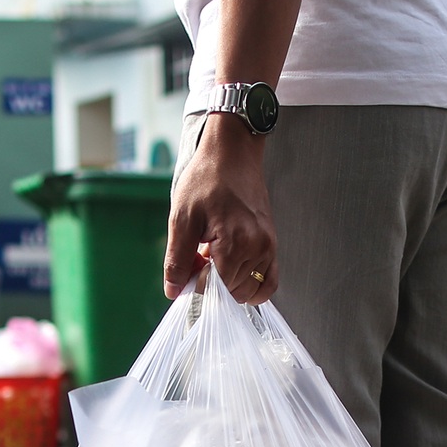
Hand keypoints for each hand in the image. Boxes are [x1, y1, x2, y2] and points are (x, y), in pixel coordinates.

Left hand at [167, 115, 278, 304]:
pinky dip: (252, 286)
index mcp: (235, 243)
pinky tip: (234, 274)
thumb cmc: (206, 180)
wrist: (231, 154)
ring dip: (229, 281)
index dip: (198, 284)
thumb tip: (174, 291)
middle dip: (213, 281)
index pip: (218, 290)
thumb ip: (177, 260)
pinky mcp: (273, 244)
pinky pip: (269, 282)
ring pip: (249, 290)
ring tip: (216, 254)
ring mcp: (269, 247)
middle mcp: (258, 248)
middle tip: (201, 254)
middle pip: (233, 291)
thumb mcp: (182, 218)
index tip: (189, 265)